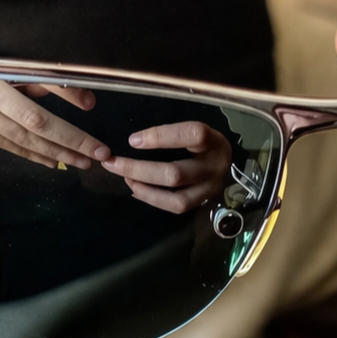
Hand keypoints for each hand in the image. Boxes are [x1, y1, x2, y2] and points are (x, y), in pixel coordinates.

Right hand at [0, 79, 110, 168]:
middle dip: (69, 142)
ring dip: (55, 153)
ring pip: (22, 140)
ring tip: (82, 161)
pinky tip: (54, 162)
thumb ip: (50, 80)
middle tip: (97, 154)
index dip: (68, 110)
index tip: (93, 120)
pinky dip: (33, 154)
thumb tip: (87, 102)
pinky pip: (9, 145)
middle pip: (32, 126)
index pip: (38, 101)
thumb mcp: (19, 63)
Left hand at [101, 122, 231, 213]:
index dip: (161, 137)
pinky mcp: (202, 203)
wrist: (224, 161)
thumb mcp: (192, 130)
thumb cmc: (202, 141)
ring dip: (144, 189)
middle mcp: (215, 168)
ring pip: (176, 198)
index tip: (133, 140)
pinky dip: (152, 199)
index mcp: (214, 142)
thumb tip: (133, 140)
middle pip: (176, 173)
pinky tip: (136, 189)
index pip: (192, 135)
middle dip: (139, 169)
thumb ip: (171, 132)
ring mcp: (209, 190)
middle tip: (112, 163)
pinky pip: (176, 207)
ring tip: (125, 178)